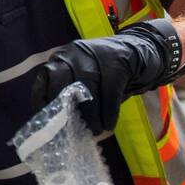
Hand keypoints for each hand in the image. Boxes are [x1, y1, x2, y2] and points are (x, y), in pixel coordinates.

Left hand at [30, 18, 184, 132]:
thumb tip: (57, 127)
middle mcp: (75, 53)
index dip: (43, 102)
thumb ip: (68, 96)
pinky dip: (108, 112)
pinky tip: (109, 125)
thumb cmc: (106, 75)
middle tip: (71, 131)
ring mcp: (96, 55)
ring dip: (90, 115)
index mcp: (63, 58)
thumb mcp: (83, 80)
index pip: (46, 79)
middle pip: (62, 82)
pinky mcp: (118, 61)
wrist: (140, 51)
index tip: (47, 124)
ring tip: (94, 132)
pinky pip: (110, 91)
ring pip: (86, 89)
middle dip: (65, 109)